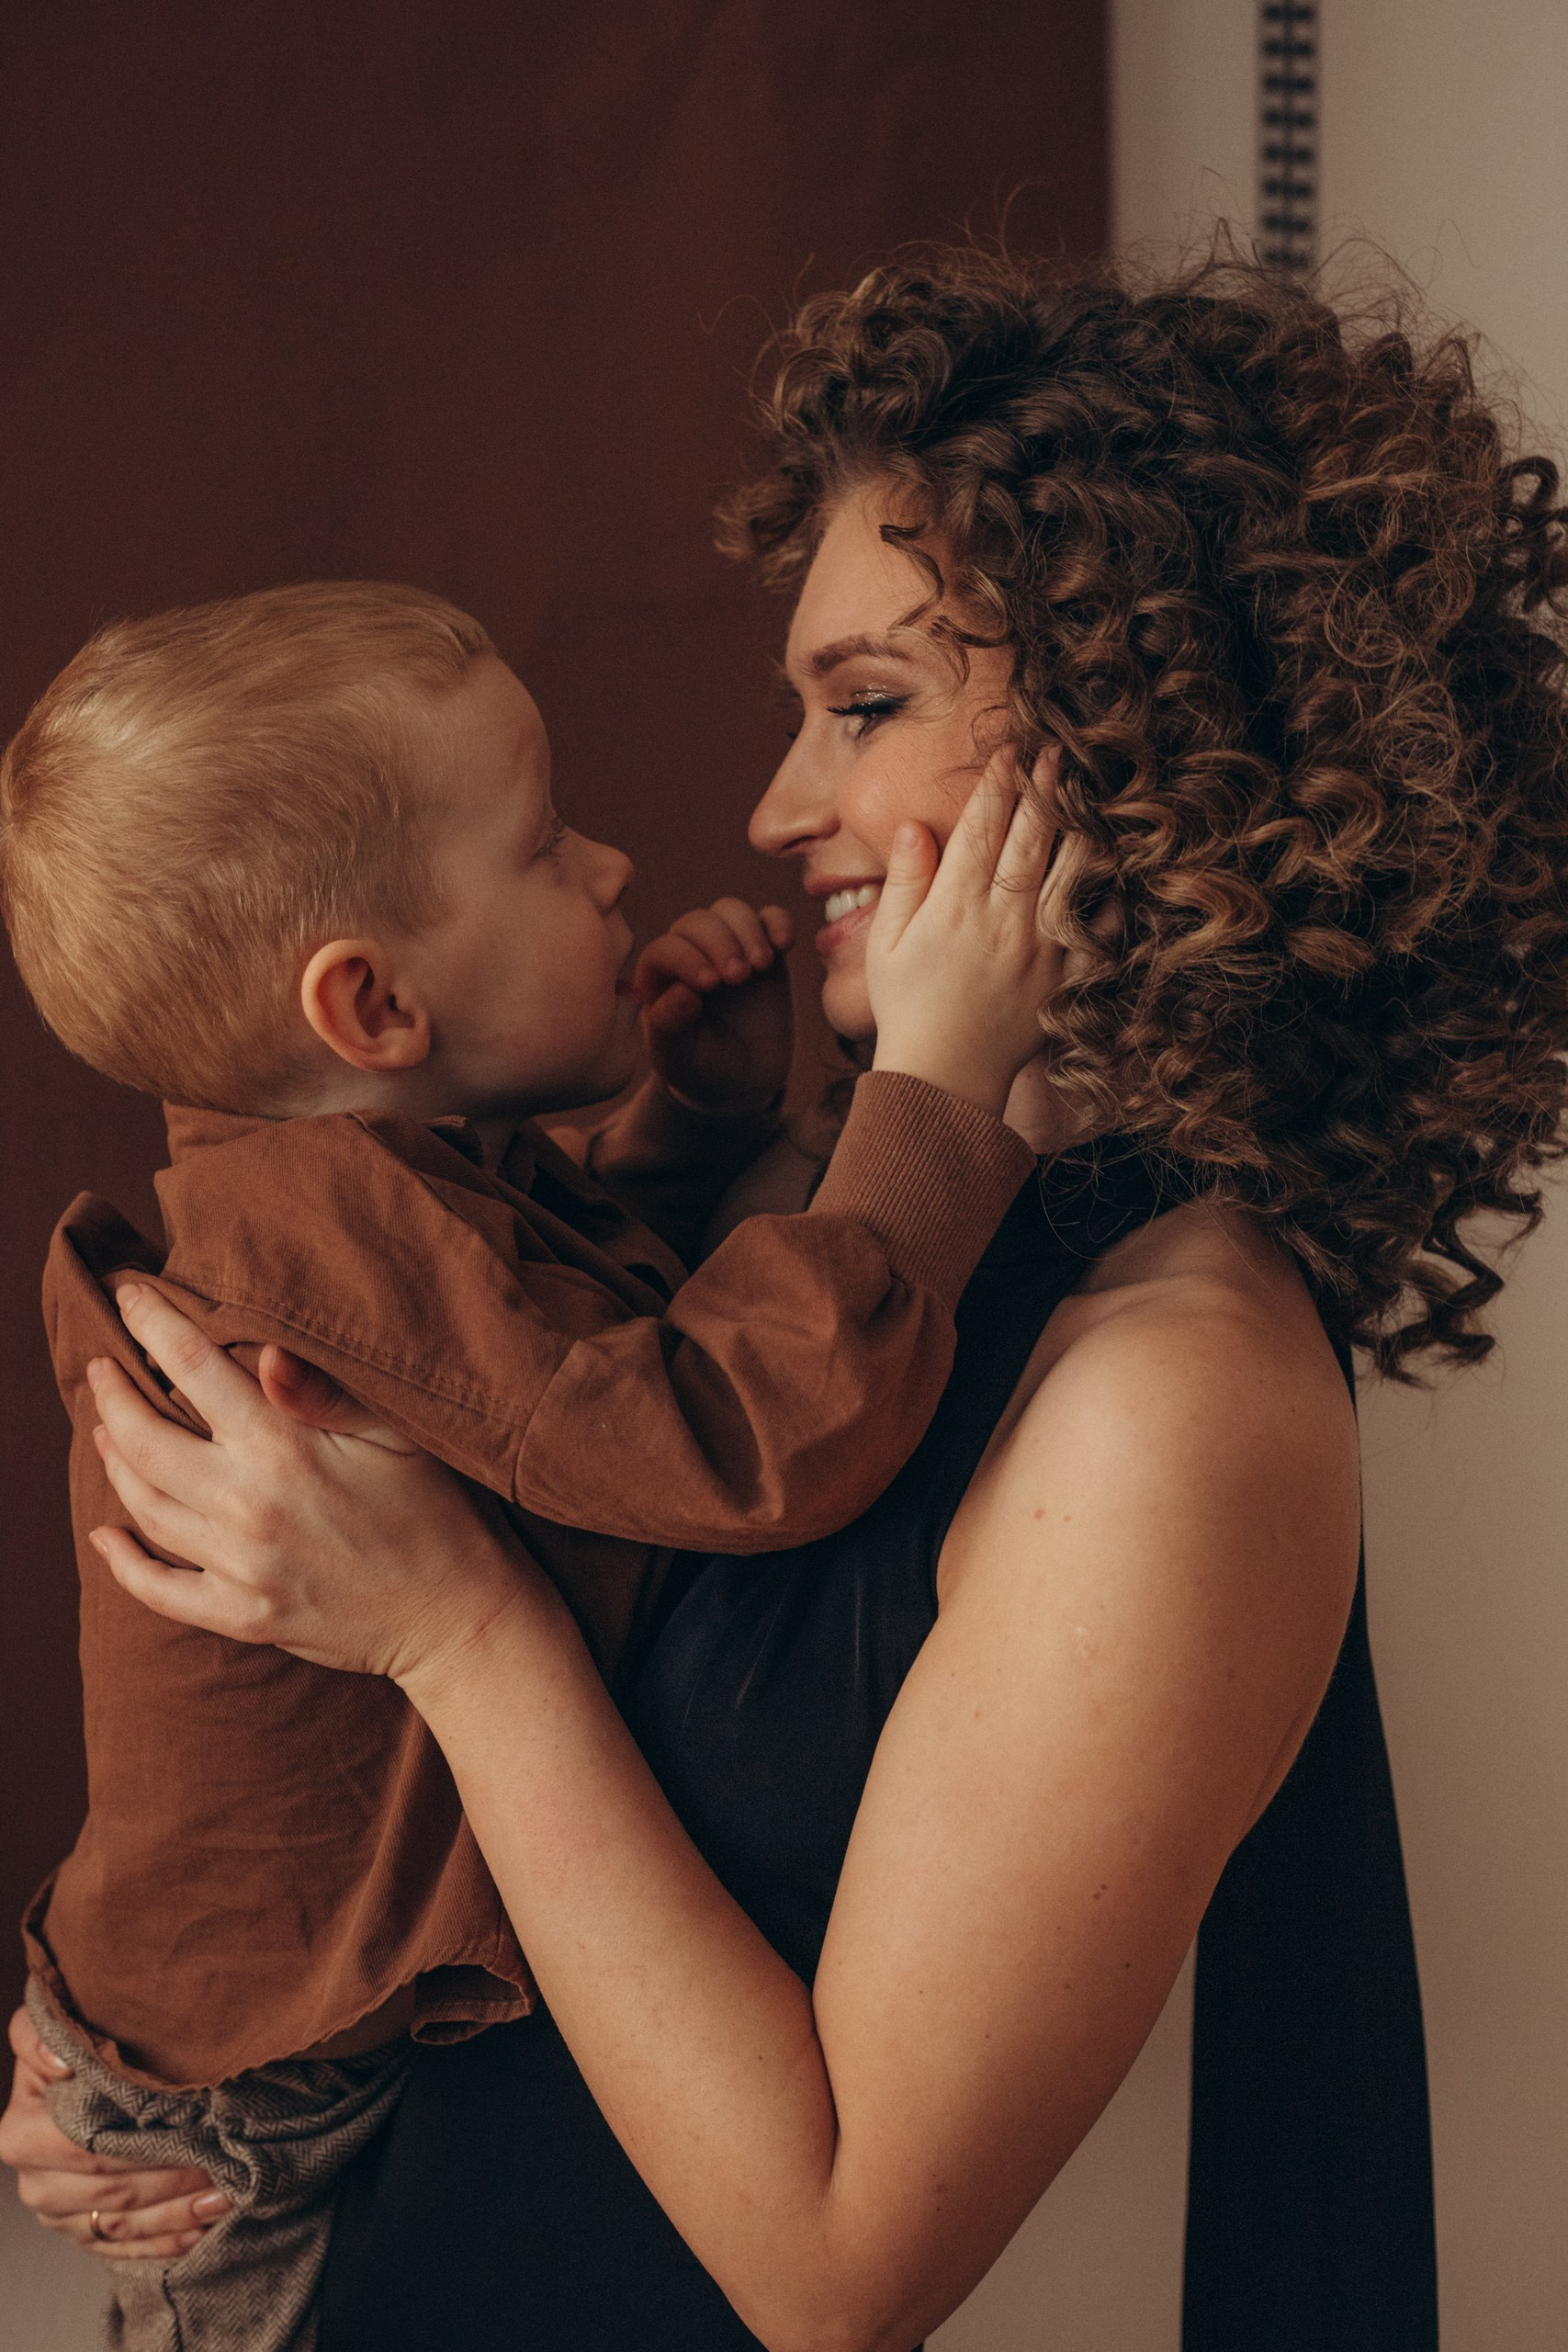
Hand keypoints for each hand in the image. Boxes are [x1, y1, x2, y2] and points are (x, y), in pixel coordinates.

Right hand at [1, 2008, 224, 2260]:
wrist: (68, 2083)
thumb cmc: (74, 2047)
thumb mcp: (51, 2026)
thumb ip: (41, 2036)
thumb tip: (62, 2062)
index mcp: (23, 2135)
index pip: (92, 2150)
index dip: (148, 2146)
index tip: (198, 2133)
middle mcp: (36, 2183)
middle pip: (115, 2191)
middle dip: (176, 2179)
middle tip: (227, 2162)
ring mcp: (58, 2216)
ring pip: (124, 2225)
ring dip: (180, 2213)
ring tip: (228, 2193)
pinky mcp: (80, 2235)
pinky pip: (125, 2249)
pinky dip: (166, 2240)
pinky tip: (204, 2225)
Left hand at [86, 1284, 533, 1692]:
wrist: (456, 1612)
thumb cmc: (434, 1508)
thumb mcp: (395, 1432)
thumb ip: (325, 1389)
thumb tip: (263, 1349)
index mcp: (284, 1445)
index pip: (193, 1368)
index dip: (152, 1324)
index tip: (127, 1297)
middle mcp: (248, 1504)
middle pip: (145, 1439)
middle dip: (113, 1395)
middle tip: (100, 1366)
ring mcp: (239, 1566)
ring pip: (144, 1507)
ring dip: (114, 1463)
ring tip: (103, 1431)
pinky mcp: (241, 1616)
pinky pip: (158, 1591)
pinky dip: (122, 1563)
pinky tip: (104, 1536)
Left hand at [636, 899, 793, 1114]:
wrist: (741, 1082)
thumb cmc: (700, 1070)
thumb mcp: (678, 1058)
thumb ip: (670, 1026)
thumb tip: (683, 992)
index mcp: (658, 977)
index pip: (666, 949)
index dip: (687, 959)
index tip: (711, 985)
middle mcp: (690, 954)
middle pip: (699, 922)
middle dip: (720, 943)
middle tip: (740, 977)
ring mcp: (728, 948)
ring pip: (731, 911)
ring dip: (747, 930)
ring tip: (761, 965)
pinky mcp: (763, 950)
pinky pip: (769, 918)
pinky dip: (778, 922)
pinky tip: (785, 945)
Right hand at [867, 748, 1073, 1115]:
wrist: (945, 1076)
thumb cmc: (908, 1007)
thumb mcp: (887, 944)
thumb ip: (905, 882)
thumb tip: (913, 826)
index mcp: (955, 908)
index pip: (981, 830)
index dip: (997, 786)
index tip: (1008, 755)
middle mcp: (1003, 922)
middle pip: (1030, 838)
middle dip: (1043, 789)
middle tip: (1055, 752)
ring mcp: (1041, 949)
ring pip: (1069, 872)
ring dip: (1079, 826)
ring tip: (1085, 792)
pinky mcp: (1067, 978)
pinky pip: (1099, 927)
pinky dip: (1109, 893)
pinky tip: (1112, 864)